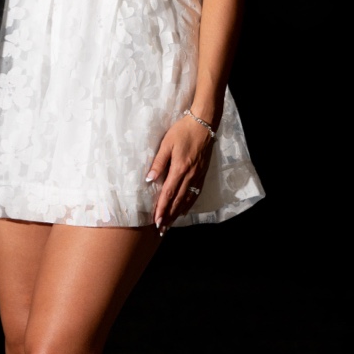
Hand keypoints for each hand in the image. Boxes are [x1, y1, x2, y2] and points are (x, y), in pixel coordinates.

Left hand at [146, 114, 213, 232]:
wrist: (204, 124)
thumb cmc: (182, 132)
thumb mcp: (166, 144)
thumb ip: (158, 162)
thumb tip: (149, 179)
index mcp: (180, 168)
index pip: (169, 193)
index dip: (162, 208)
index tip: (156, 220)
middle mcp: (190, 175)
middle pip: (178, 200)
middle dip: (169, 215)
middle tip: (161, 229)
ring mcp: (198, 176)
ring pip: (187, 199)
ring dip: (178, 212)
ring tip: (171, 224)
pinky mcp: (202, 173)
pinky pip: (195, 193)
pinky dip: (189, 204)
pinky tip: (184, 209)